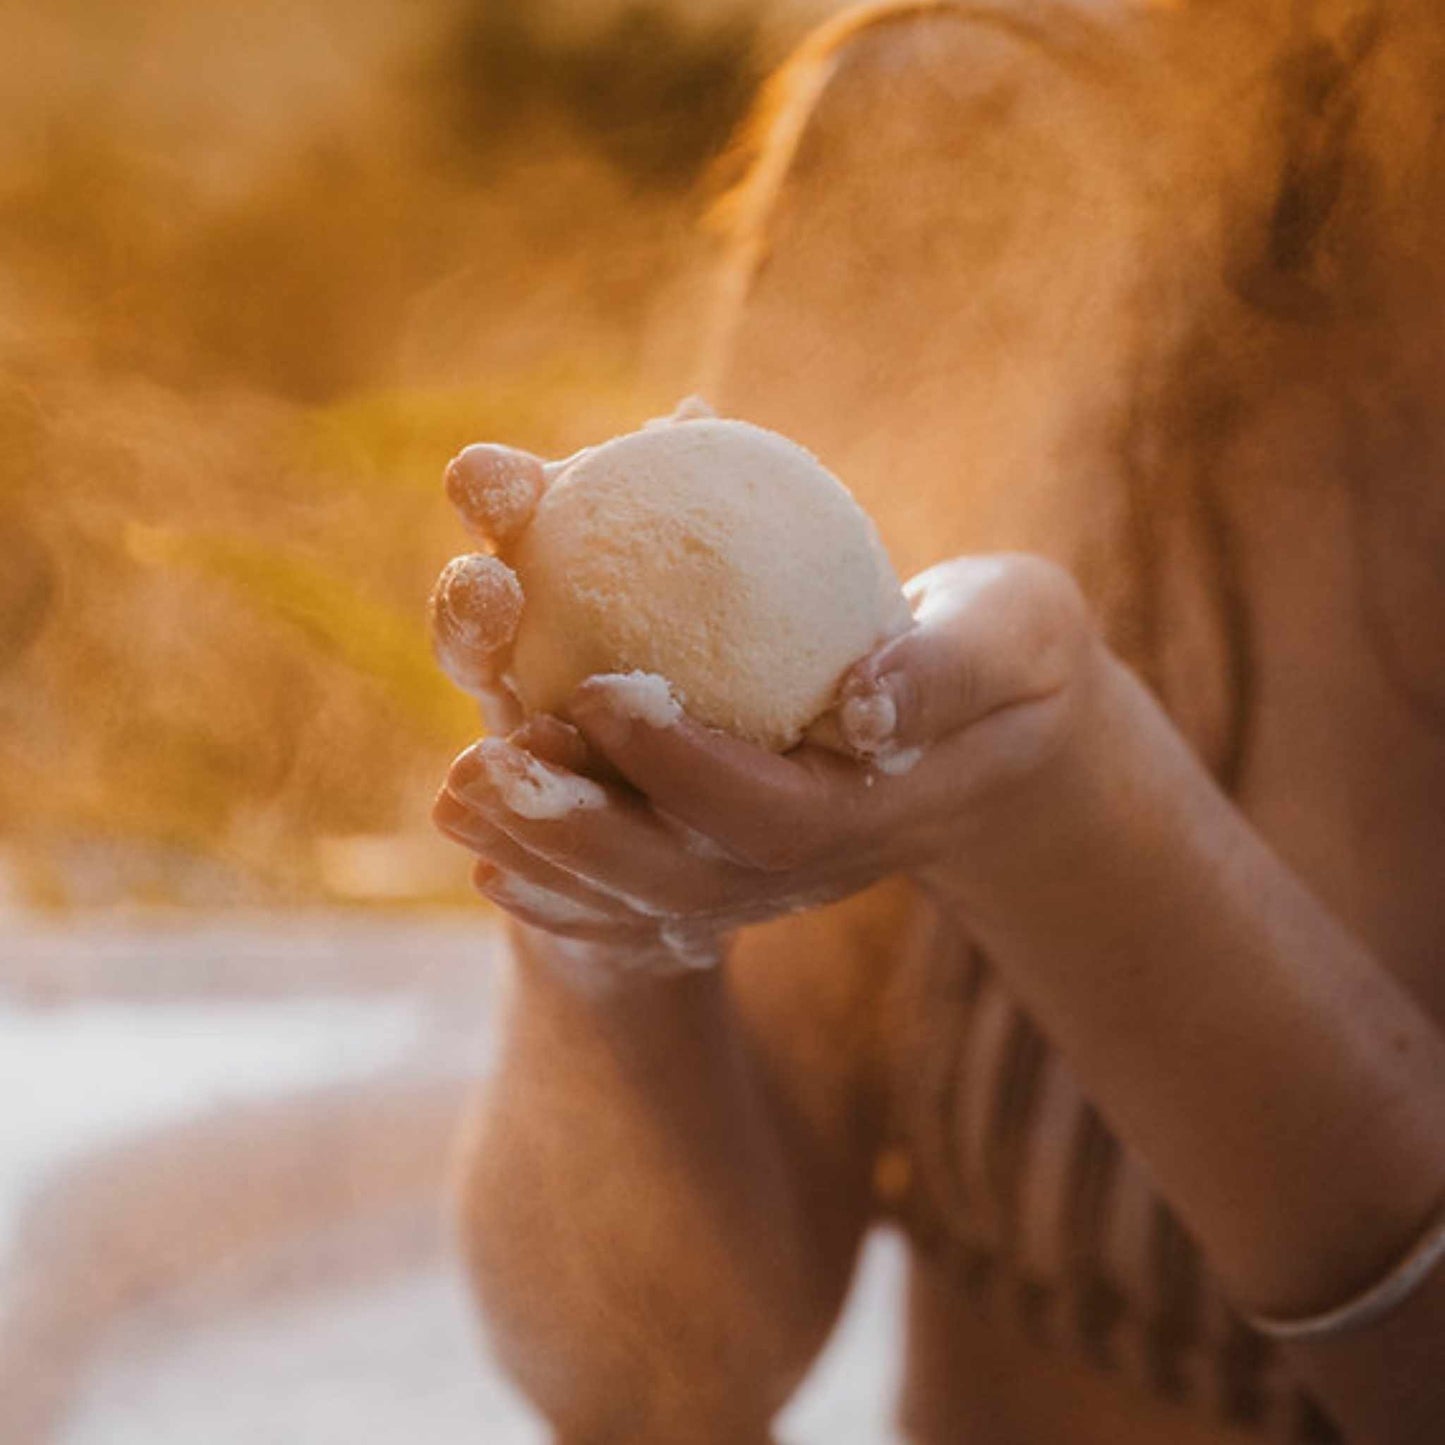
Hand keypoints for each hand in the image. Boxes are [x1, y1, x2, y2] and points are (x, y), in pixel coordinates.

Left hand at [431, 434, 1104, 976]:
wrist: (1006, 744)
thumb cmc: (1014, 665)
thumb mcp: (1017, 637)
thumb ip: (950, 668)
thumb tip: (861, 698)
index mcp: (873, 809)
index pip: (767, 811)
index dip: (680, 763)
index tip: (598, 691)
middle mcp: (806, 862)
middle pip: (678, 876)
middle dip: (572, 828)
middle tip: (475, 765)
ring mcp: (765, 875)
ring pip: (641, 895)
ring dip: (540, 854)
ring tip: (452, 797)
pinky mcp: (732, 860)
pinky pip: (634, 895)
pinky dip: (557, 884)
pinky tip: (485, 852)